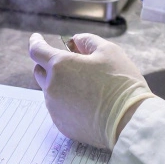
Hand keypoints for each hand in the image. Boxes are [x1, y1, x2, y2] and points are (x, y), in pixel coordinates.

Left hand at [27, 32, 156, 149]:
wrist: (129, 121)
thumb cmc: (120, 82)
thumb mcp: (108, 51)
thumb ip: (87, 40)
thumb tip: (75, 42)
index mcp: (60, 66)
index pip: (36, 50)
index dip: (36, 42)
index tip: (37, 38)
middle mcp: (52, 88)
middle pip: (40, 71)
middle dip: (49, 64)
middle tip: (70, 64)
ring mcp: (55, 109)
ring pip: (50, 91)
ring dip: (61, 85)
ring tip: (87, 87)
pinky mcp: (62, 125)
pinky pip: (59, 109)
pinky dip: (67, 103)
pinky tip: (87, 104)